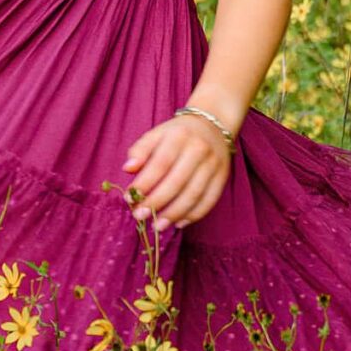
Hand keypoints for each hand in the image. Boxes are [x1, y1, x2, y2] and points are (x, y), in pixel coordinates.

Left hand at [123, 109, 233, 230]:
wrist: (212, 125)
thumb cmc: (177, 134)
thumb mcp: (156, 134)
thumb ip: (140, 150)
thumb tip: (128, 169)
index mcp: (179, 136)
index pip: (160, 164)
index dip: (144, 183)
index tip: (129, 199)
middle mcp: (199, 149)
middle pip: (177, 182)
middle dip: (156, 203)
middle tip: (140, 216)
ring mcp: (213, 164)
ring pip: (193, 195)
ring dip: (174, 214)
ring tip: (157, 225)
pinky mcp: (222, 177)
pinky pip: (209, 201)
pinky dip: (193, 215)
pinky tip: (178, 223)